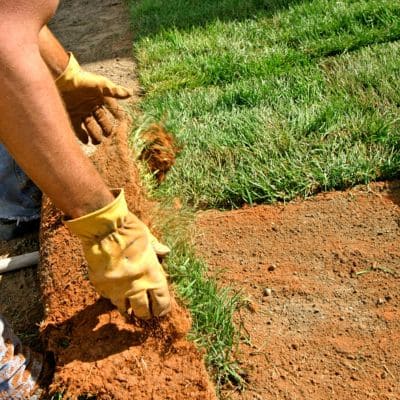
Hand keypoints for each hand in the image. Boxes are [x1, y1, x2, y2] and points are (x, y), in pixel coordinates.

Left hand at [56, 53, 131, 143]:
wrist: (62, 78)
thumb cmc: (83, 80)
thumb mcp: (101, 85)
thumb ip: (115, 91)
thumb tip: (130, 93)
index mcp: (100, 98)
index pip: (112, 108)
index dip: (118, 115)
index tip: (123, 122)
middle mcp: (91, 105)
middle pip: (102, 120)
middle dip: (106, 129)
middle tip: (109, 136)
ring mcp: (81, 111)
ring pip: (91, 126)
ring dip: (95, 135)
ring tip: (97, 142)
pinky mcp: (71, 115)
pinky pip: (78, 129)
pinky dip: (82, 136)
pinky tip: (87, 142)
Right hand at [65, 189, 170, 318]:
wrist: (104, 229)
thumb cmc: (130, 231)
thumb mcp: (148, 238)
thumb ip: (156, 248)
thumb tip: (165, 251)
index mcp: (152, 276)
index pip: (162, 302)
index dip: (162, 308)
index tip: (161, 309)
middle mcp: (136, 287)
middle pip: (143, 311)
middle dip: (146, 312)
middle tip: (146, 311)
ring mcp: (117, 289)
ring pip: (124, 309)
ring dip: (128, 308)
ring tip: (129, 309)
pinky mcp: (101, 286)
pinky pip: (108, 297)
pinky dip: (111, 296)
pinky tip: (113, 292)